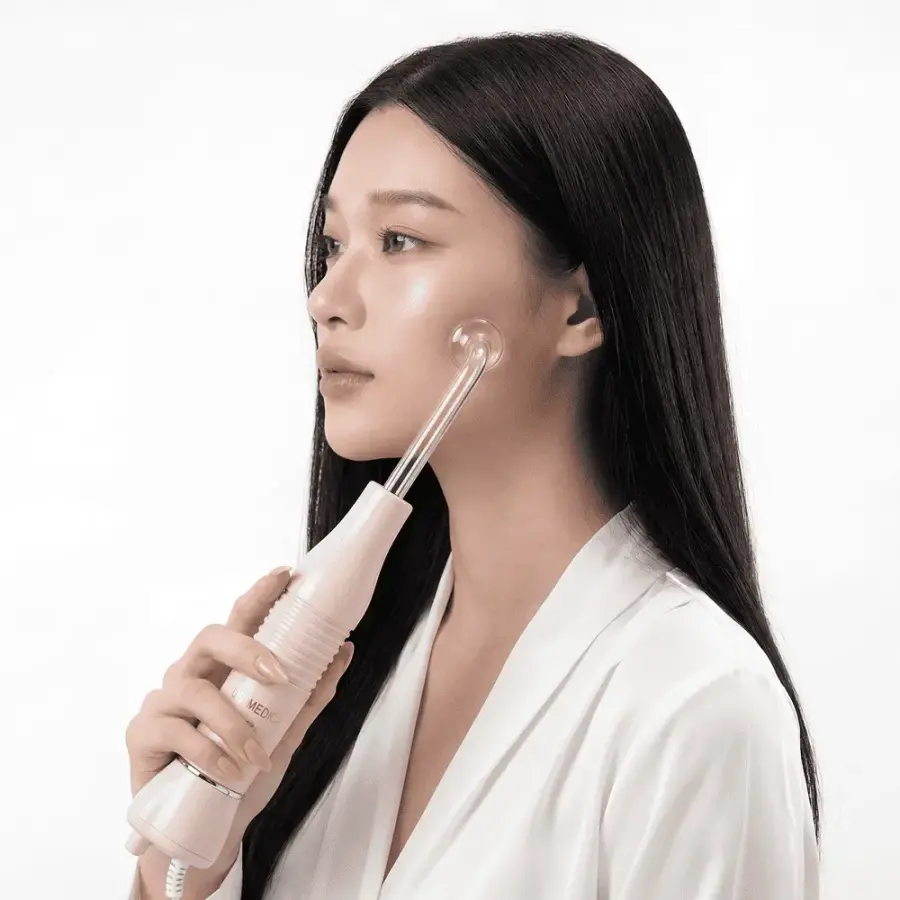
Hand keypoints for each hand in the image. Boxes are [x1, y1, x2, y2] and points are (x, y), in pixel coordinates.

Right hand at [125, 566, 353, 872]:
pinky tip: (229, 771)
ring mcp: (161, 701)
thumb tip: (344, 650)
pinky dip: (209, 753)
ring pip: (195, 690)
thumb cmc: (240, 773)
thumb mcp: (284, 734)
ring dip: (232, 724)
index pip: (240, 621)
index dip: (259, 594)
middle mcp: (190, 674)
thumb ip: (309, 695)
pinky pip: (176, 731)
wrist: (204, 830)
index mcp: (223, 669)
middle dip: (246, 649)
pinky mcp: (141, 733)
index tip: (285, 574)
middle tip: (280, 674)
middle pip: (211, 638)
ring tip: (255, 755)